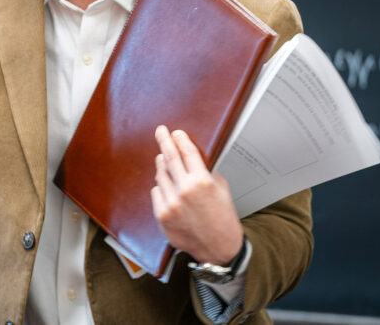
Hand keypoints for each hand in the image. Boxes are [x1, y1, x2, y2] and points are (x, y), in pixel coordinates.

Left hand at [151, 126, 242, 264]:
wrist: (218, 249)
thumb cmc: (222, 219)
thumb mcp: (222, 189)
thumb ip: (207, 171)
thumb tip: (193, 157)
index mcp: (202, 182)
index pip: (187, 151)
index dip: (180, 139)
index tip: (176, 133)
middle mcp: (185, 191)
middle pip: (169, 157)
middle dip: (164, 141)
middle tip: (160, 131)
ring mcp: (171, 203)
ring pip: (160, 174)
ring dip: (163, 165)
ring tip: (166, 161)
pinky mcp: (162, 215)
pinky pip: (156, 191)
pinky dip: (162, 187)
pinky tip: (169, 188)